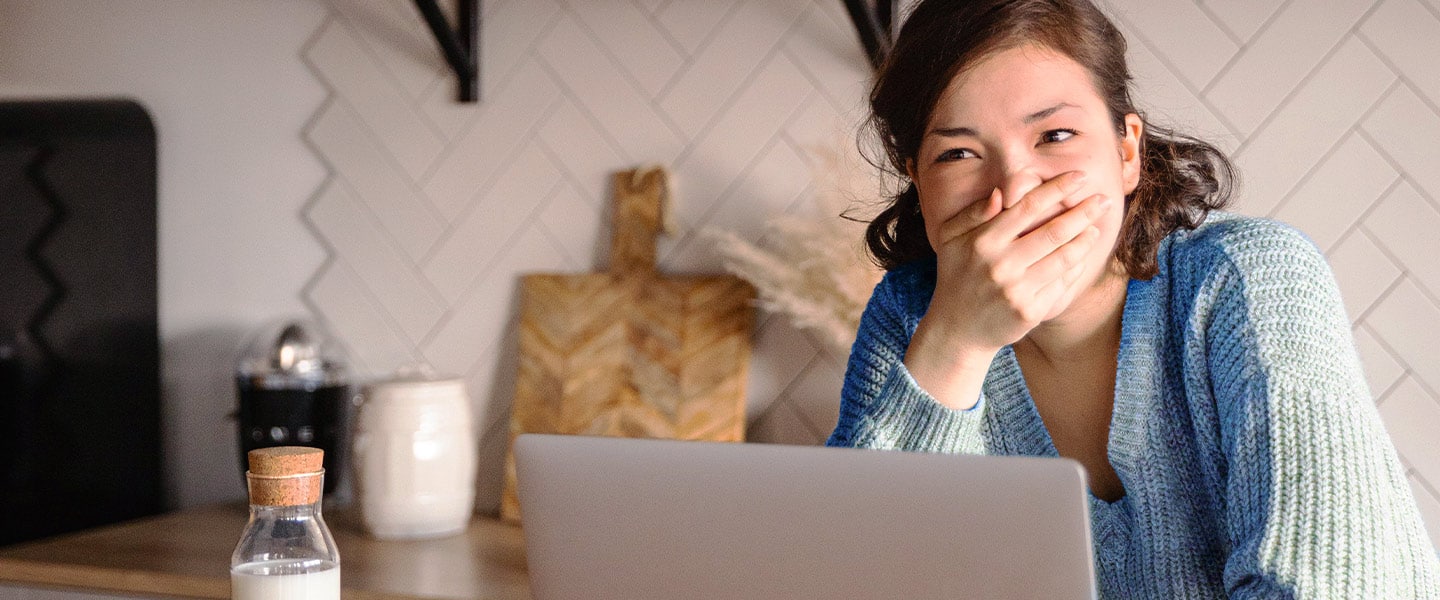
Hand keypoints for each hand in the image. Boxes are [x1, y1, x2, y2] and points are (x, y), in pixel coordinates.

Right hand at [905, 170, 1111, 407]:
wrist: (957, 328)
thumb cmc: (956, 275)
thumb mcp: (950, 238)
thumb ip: (973, 213)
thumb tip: (1000, 193)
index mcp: (982, 241)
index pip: (1027, 207)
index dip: (1057, 189)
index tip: (1079, 177)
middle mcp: (1000, 265)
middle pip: (1053, 231)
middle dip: (1083, 212)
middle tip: (1104, 201)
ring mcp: (1016, 290)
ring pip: (1063, 258)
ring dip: (1085, 239)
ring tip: (1096, 227)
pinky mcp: (1029, 312)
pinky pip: (1061, 284)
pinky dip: (1076, 267)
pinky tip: (1083, 255)